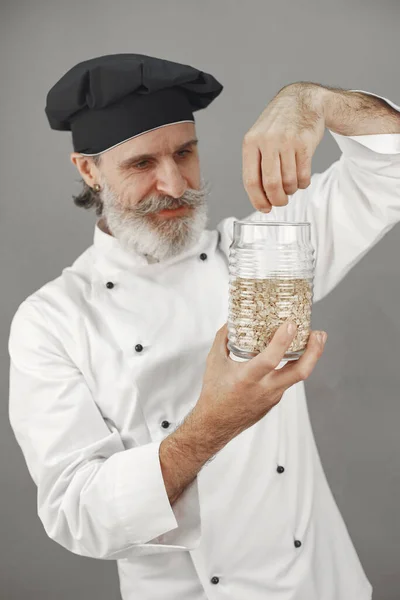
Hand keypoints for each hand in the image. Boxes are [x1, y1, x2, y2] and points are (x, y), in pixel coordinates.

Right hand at [195, 321, 326, 442]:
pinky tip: (294, 354)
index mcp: (247, 378)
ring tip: (315, 339)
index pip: (271, 359)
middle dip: (314, 351)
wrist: (216, 424)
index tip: (291, 324)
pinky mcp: (275, 400)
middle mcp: (264, 389)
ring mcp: (273, 397)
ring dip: (309, 357)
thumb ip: (223, 339)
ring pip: (297, 376)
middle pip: (299, 372)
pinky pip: (287, 380)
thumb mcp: (214, 362)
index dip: (283, 341)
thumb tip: (230, 321)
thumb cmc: (214, 394)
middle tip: (318, 333)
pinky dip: (293, 365)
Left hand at [242, 83, 326, 211]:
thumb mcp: (259, 138)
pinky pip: (303, 175)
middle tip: (280, 203)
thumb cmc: (278, 124)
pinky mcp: (304, 143)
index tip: (264, 208)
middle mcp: (267, 141)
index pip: (250, 181)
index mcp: (250, 143)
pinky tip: (301, 179)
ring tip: (291, 186)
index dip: (257, 200)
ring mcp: (287, 141)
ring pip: (289, 182)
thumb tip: (260, 196)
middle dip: (277, 200)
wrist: (302, 100)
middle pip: (271, 184)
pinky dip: (303, 183)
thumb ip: (256, 164)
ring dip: (291, 191)